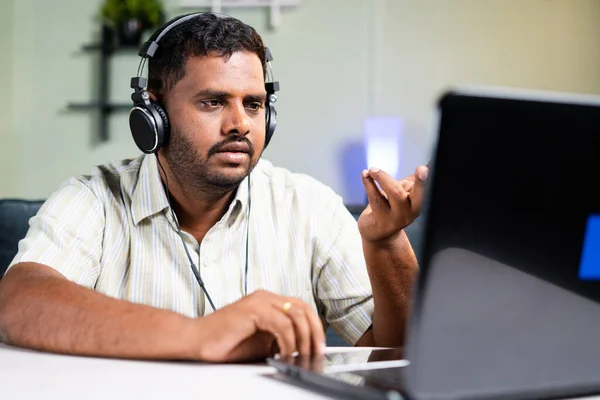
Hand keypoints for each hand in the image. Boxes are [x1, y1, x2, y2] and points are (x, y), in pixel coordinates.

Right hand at [194, 290, 325, 362]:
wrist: (198, 341)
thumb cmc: (225, 343)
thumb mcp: (262, 343)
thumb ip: (281, 340)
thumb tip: (302, 347)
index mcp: (269, 302)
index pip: (302, 309)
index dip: (315, 327)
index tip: (319, 346)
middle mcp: (266, 297)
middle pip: (304, 309)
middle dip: (314, 332)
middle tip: (316, 352)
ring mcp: (259, 300)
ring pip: (296, 315)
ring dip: (304, 338)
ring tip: (302, 355)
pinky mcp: (253, 309)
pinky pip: (282, 324)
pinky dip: (288, 341)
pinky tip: (285, 352)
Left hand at [358, 165, 428, 242]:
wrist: (378, 232)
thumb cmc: (391, 208)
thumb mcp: (404, 195)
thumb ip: (412, 181)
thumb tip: (427, 164)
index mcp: (417, 203)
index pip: (424, 190)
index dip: (425, 180)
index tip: (425, 168)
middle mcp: (410, 212)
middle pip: (416, 195)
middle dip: (416, 181)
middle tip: (418, 168)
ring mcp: (396, 219)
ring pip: (394, 194)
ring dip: (382, 177)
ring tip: (373, 170)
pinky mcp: (381, 221)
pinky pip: (376, 198)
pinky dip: (369, 184)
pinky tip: (365, 175)